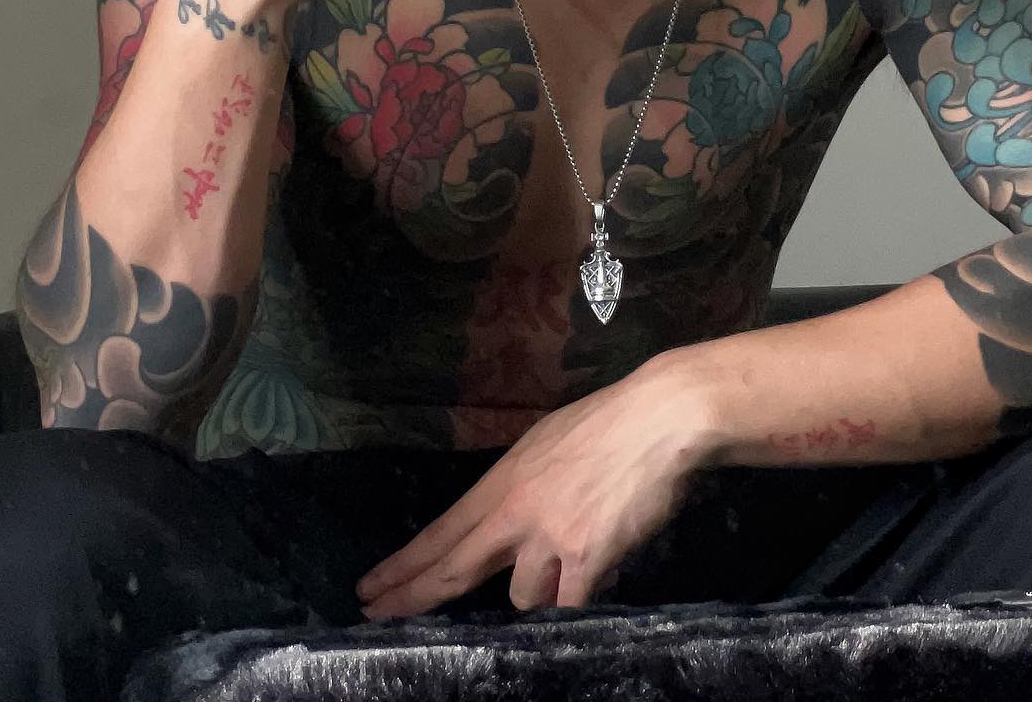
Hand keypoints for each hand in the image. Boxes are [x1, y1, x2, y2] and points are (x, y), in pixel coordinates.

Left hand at [356, 356, 714, 614]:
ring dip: (539, 590)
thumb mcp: (547, 442)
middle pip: (454, 568)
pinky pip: (568, 606)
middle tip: (375, 613)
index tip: (370, 588)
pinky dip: (576, 601)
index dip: (404, 565)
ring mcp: (550, 539)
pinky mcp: (587, 560)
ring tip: (570, 561)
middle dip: (412, 595)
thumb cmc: (610, 421)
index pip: (442, 532)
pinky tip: (589, 583)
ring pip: (522, 596)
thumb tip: (510, 521)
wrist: (661, 417)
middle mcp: (517, 512)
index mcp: (506, 480)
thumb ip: (522, 485)